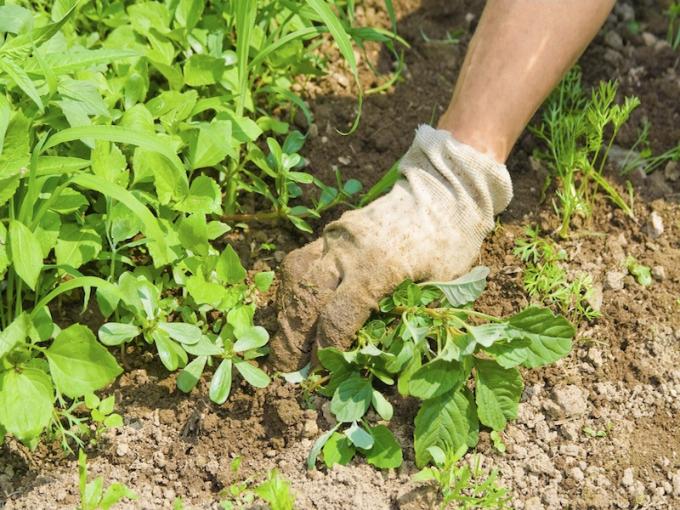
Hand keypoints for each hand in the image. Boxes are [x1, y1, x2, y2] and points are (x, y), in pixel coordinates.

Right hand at [268, 125, 511, 371]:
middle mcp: (349, 250)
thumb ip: (407, 316)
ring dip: (287, 312)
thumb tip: (374, 355)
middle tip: (288, 367)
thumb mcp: (441, 286)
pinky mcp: (332, 230)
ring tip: (287, 340)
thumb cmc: (450, 243)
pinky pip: (302, 260)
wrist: (444, 191)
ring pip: (296, 277)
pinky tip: (297, 307)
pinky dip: (295, 288)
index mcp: (379, 268)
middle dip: (293, 338)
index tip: (322, 372)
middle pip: (306, 299)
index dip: (325, 350)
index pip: (337, 317)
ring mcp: (336, 237)